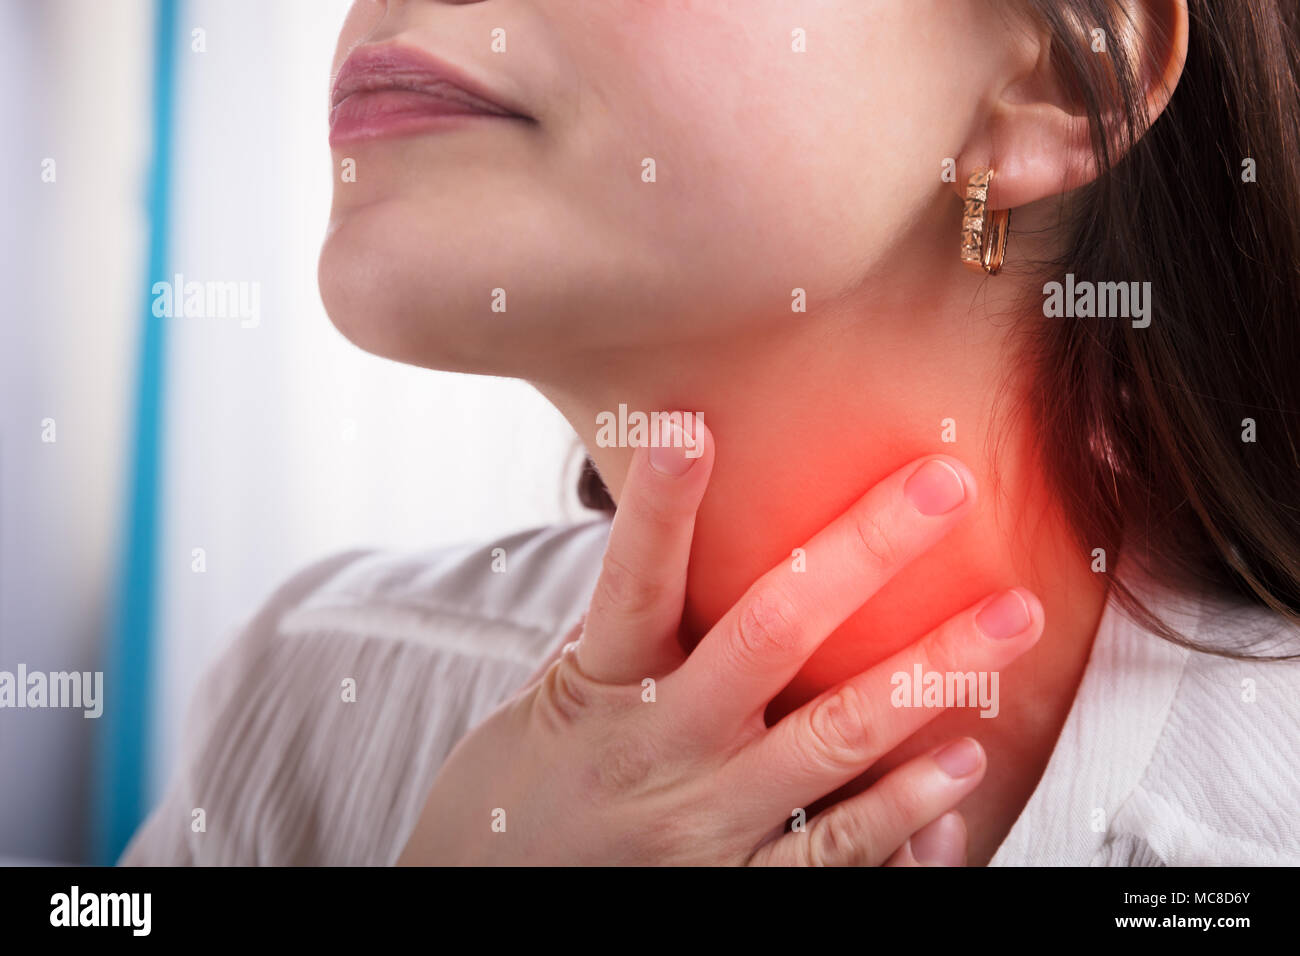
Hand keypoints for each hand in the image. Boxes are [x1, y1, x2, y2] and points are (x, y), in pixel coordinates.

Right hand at [397, 417, 1042, 864]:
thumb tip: (682, 549)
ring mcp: (703, 830)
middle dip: (863, 553)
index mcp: (600, 687)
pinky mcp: (735, 894)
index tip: (692, 424)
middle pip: (768, 635)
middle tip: (944, 489)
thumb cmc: (519, 794)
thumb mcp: (551, 698)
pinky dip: (905, 817)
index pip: (633, 579)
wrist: (485, 909)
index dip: (661, 503)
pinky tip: (959, 769)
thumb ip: (627, 634)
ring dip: (927, 676)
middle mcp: (658, 748)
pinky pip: (835, 856)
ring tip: (1005, 624)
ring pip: (831, 744)